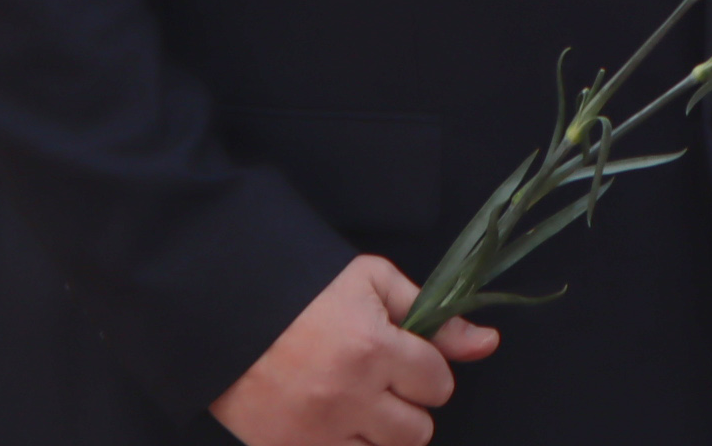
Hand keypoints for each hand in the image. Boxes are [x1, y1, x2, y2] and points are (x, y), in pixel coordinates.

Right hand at [210, 254, 498, 445]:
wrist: (223, 311)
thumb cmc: (301, 290)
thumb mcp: (372, 282)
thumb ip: (434, 317)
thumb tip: (488, 343)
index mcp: (374, 348)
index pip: (438, 383)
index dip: (426, 369)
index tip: (406, 358)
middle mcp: (350, 396)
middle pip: (418, 430)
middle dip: (408, 406)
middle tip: (380, 382)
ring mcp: (318, 432)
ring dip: (378, 431)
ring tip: (354, 401)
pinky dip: (344, 445)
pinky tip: (330, 420)